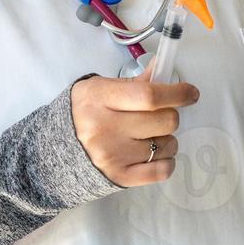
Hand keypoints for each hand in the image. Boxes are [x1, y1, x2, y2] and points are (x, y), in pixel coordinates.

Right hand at [69, 75, 199, 186]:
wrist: (53, 151)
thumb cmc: (82, 114)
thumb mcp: (100, 89)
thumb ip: (135, 82)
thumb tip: (164, 66)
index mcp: (101, 98)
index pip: (149, 95)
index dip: (177, 93)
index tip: (191, 93)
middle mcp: (106, 127)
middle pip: (165, 120)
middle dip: (170, 116)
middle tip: (158, 117)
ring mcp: (113, 155)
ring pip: (167, 145)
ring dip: (167, 139)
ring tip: (148, 137)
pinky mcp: (120, 178)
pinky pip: (162, 170)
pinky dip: (166, 161)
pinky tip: (155, 154)